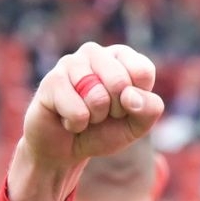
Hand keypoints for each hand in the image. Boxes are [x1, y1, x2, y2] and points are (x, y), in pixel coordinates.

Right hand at [12, 42, 164, 200]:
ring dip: (95, 117)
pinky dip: (76, 124)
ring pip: (98, 97)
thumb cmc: (104, 130)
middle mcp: (95, 52)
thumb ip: (148, 109)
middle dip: (115, 110)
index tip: (125, 106)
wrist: (66, 148)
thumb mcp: (136, 125)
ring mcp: (70, 63)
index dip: (137, 100)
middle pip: (120, 82)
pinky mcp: (51, 80)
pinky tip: (68, 118)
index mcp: (121, 56)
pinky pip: (77, 112)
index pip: (142, 71)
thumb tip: (130, 96)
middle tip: (103, 113)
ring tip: (85, 114)